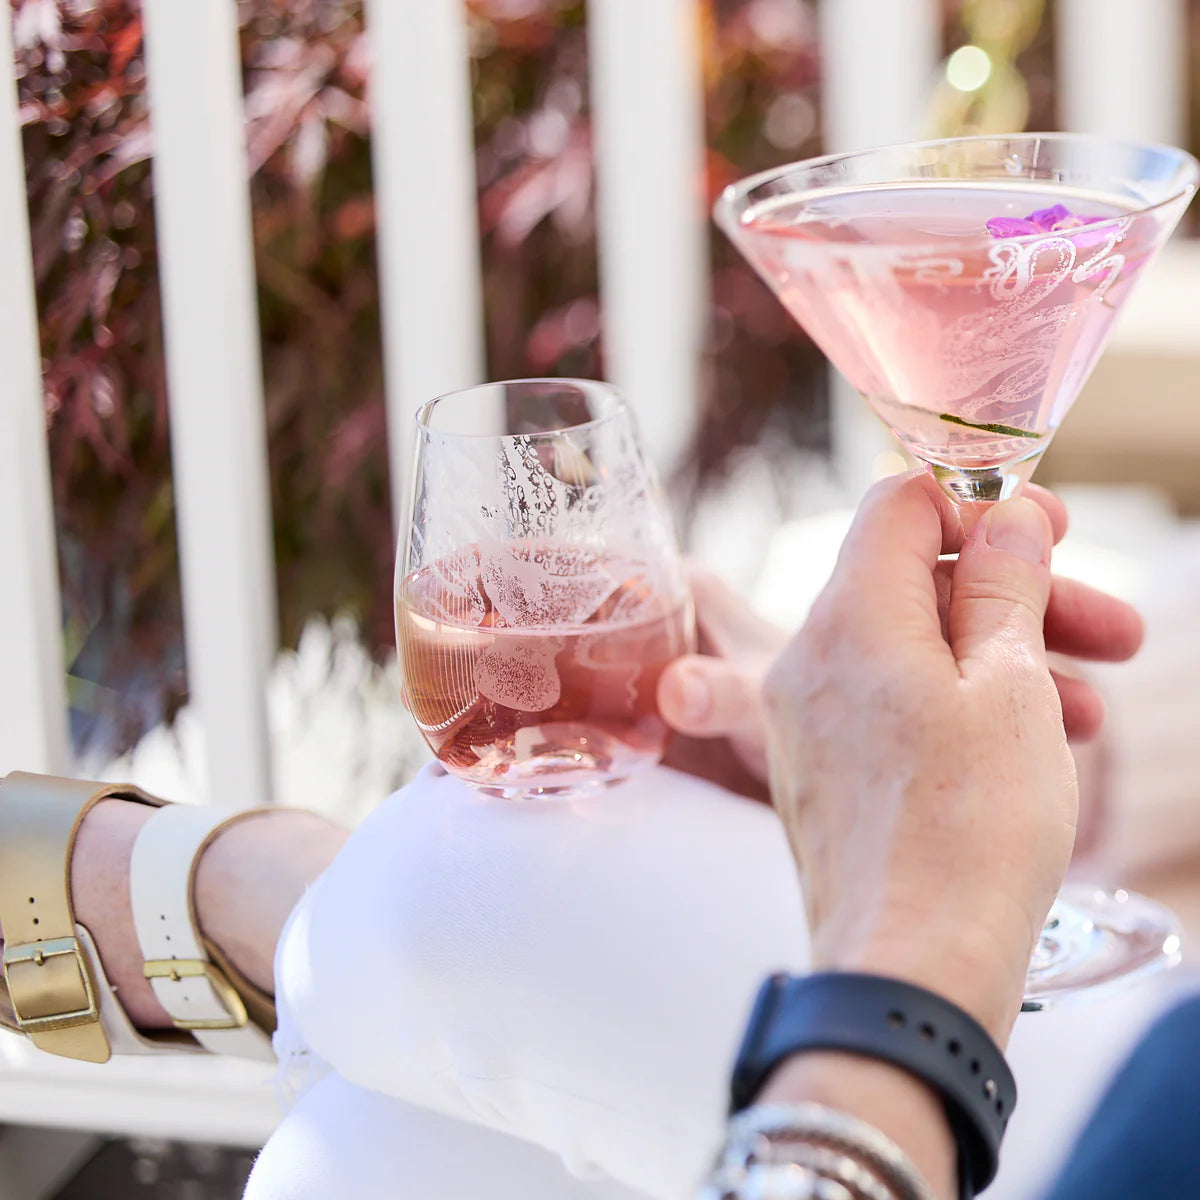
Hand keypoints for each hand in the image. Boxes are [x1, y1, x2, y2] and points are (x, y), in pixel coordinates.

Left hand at [657, 483, 1141, 799]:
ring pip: (912, 653)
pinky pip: (891, 709)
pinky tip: (1032, 746)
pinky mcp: (821, 772)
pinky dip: (958, 708)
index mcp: (848, 616)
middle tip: (1114, 630)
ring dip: (1003, 661)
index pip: (897, 506)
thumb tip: (1003, 516)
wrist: (910, 968)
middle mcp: (810, 658)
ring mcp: (808, 719)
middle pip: (915, 585)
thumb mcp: (1011, 685)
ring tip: (1093, 710)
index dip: (978, 504)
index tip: (1048, 530)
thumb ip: (1003, 585)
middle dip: (1015, 596)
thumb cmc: (969, 826)